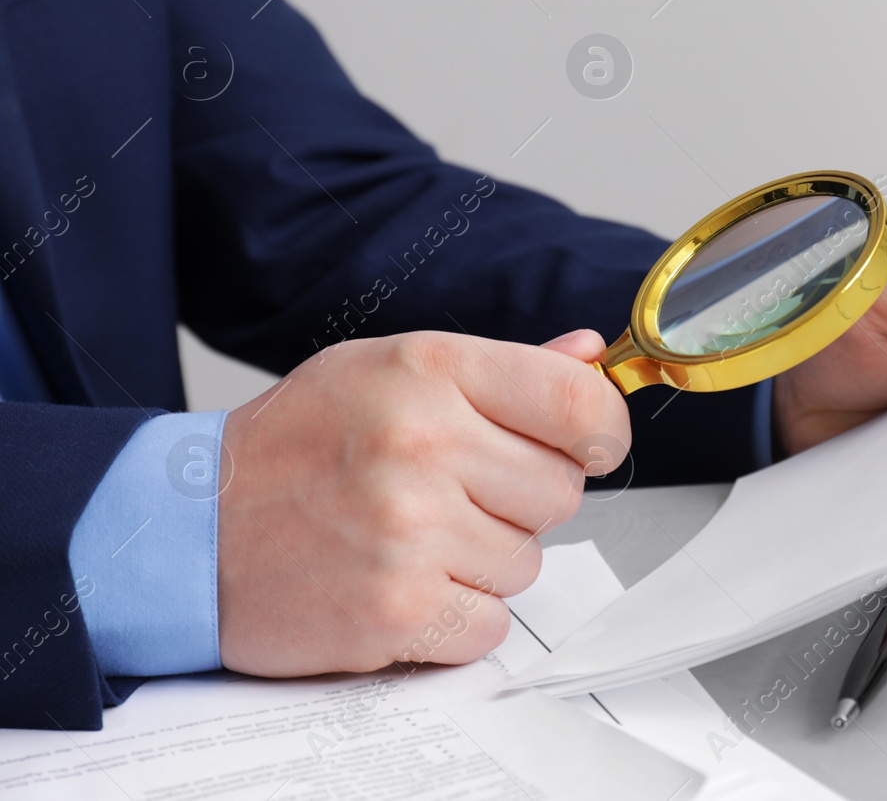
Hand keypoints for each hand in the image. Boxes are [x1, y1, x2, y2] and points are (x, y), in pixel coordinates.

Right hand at [216, 329, 626, 676]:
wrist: (190, 529)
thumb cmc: (295, 444)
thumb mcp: (390, 369)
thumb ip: (503, 367)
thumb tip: (589, 356)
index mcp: (430, 371)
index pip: (578, 402)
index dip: (602, 430)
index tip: (591, 443)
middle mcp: (423, 445)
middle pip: (563, 491)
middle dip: (524, 498)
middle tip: (459, 492)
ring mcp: (409, 533)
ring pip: (528, 562)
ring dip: (486, 560)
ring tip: (414, 535)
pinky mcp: (396, 612)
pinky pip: (490, 625)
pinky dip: (459, 618)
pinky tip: (407, 584)